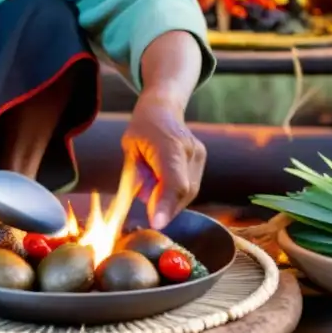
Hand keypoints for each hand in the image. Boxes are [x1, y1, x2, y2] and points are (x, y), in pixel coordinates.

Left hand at [122, 93, 205, 229]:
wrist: (164, 109)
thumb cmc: (143, 128)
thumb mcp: (129, 149)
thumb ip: (135, 177)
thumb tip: (142, 204)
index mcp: (169, 144)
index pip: (173, 181)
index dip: (166, 204)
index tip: (156, 223)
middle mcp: (189, 150)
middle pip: (182, 192)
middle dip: (163, 205)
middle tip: (146, 200)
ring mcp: (199, 156)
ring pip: (188, 193)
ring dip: (169, 200)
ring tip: (153, 182)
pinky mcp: (202, 162)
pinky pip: (190, 188)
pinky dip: (175, 193)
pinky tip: (163, 182)